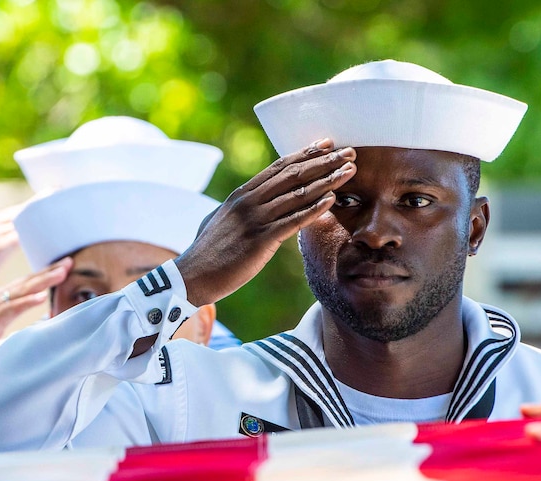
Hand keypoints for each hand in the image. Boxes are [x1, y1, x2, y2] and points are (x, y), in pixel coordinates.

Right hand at [0, 260, 69, 358]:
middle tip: (70, 261)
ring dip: (43, 280)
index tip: (64, 265)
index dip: (46, 272)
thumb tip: (34, 312)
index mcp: (2, 297)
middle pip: (29, 280)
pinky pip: (12, 308)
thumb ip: (16, 313)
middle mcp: (0, 296)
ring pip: (23, 289)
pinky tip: (41, 296)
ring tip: (61, 273)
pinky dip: (27, 301)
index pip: (28, 281)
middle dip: (50, 270)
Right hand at [176, 138, 355, 305]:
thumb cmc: (206, 253)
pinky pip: (292, 221)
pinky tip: (332, 200)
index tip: (326, 144)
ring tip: (349, 170)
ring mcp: (254, 220)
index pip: (278, 167)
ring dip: (327, 180)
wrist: (191, 277)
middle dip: (324, 161)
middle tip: (349, 151)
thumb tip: (242, 204)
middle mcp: (249, 202)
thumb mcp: (218, 221)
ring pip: (297, 194)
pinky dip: (314, 209)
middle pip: (293, 174)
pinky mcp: (260, 241)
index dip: (305, 154)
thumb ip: (236, 210)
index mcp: (241, 195)